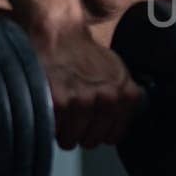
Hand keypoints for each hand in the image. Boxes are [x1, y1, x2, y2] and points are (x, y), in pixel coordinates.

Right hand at [34, 25, 143, 148]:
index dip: (100, 131)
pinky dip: (50, 124)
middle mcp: (107, 100)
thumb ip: (124, 98)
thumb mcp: (118, 72)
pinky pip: (54, 131)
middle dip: (80, 132)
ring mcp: (83, 103)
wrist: (59, 34)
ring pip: (71, 140)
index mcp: (126, 95)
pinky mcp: (59, 103)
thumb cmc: (85, 53)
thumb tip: (122, 122)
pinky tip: (51, 108)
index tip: (92, 124)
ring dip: (63, 131)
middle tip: (73, 116)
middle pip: (92, 141)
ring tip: (61, 112)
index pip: (114, 136)